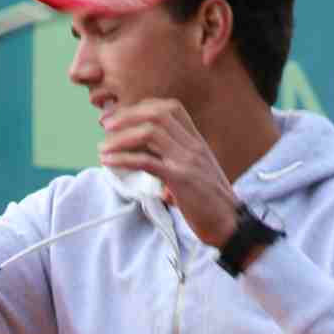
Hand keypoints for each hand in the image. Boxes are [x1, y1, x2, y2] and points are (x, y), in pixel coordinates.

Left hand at [97, 98, 239, 248]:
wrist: (230, 225)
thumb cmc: (210, 205)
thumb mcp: (195, 175)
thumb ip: (175, 163)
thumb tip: (147, 163)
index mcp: (197, 141)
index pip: (170, 108)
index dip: (142, 108)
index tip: (122, 117)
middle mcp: (193, 145)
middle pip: (157, 114)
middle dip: (127, 116)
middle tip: (105, 126)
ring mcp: (187, 160)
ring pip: (150, 132)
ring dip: (121, 137)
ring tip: (103, 147)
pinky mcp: (180, 179)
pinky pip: (147, 161)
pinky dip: (123, 159)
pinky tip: (109, 162)